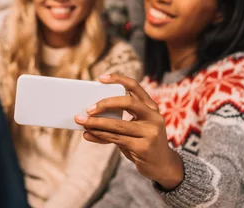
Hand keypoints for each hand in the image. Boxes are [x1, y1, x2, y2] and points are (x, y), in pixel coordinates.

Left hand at [74, 73, 183, 189]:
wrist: (162, 165)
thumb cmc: (143, 142)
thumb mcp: (136, 127)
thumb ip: (117, 120)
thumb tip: (88, 117)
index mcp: (151, 107)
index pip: (135, 86)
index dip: (118, 79)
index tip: (100, 78)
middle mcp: (154, 117)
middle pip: (127, 102)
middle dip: (105, 104)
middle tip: (88, 109)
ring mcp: (150, 132)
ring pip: (118, 124)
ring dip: (96, 123)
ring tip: (81, 121)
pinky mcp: (144, 147)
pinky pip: (116, 138)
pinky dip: (100, 135)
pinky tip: (89, 134)